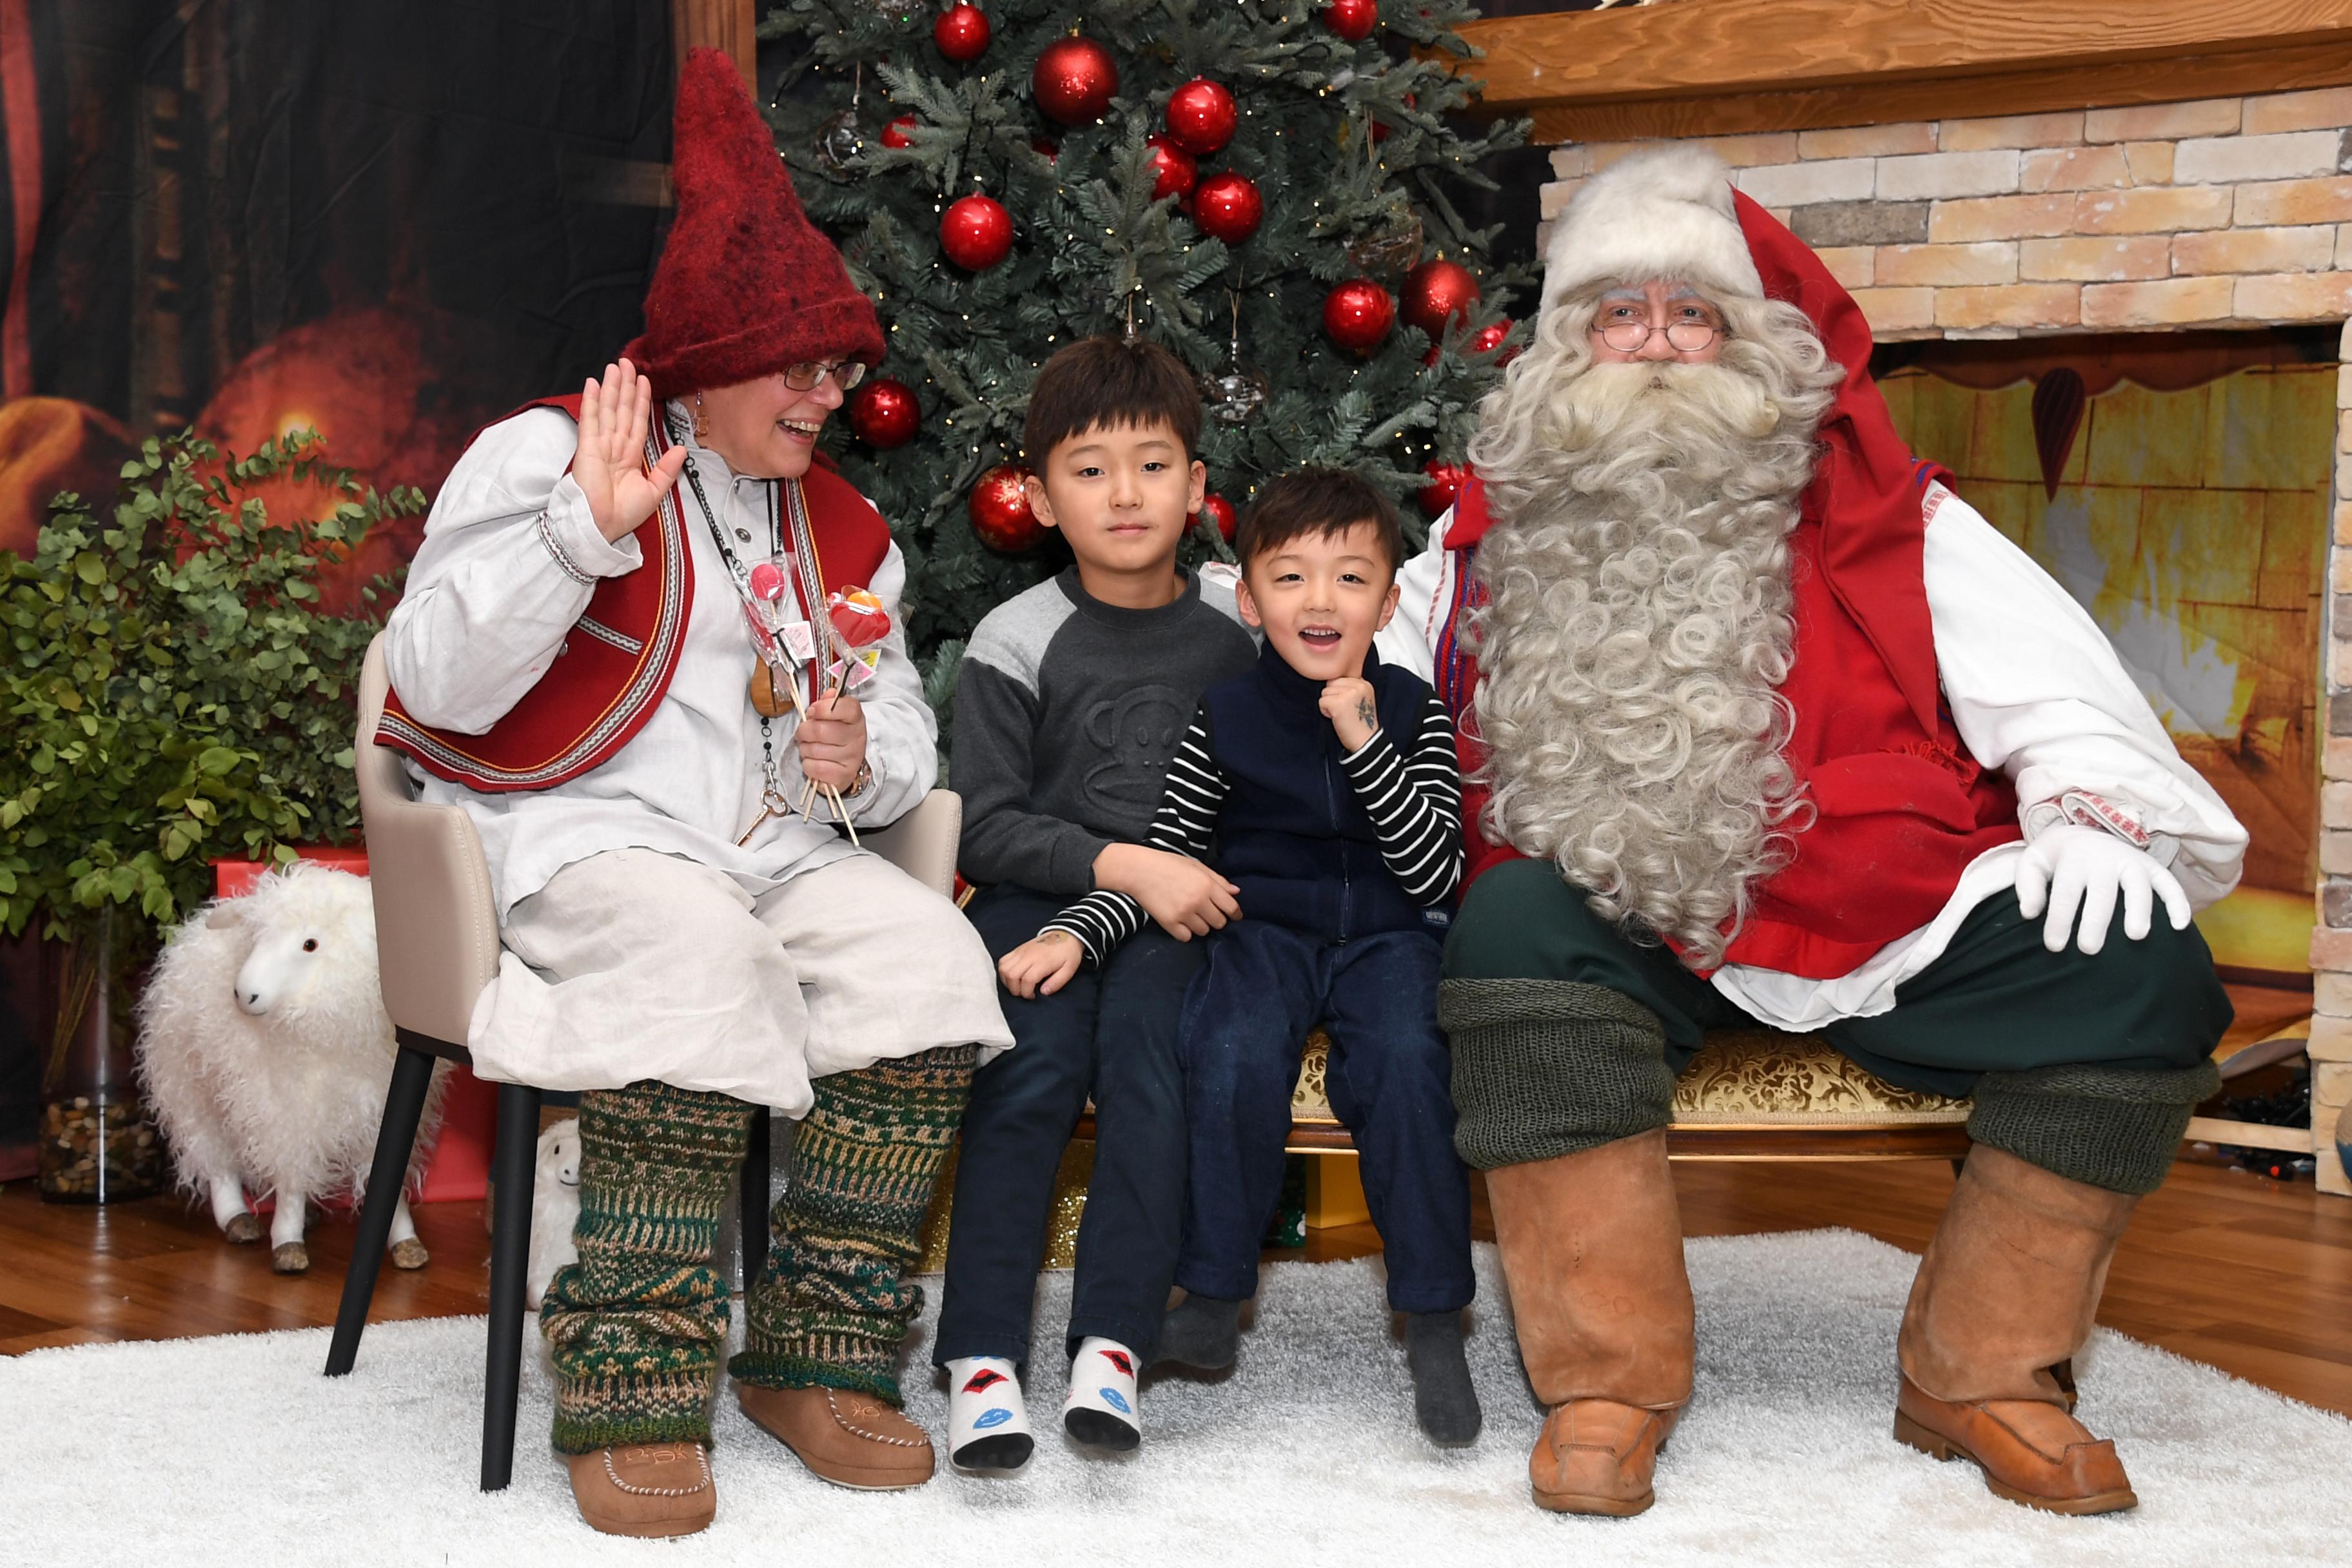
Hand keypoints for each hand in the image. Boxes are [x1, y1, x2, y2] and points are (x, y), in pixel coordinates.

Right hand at [574, 358, 687, 544]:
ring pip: (609, 410)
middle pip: (622, 411)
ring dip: (612, 387)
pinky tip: (593, 383)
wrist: (601, 526)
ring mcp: (600, 445)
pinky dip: (592, 402)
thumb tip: (682, 450)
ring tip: (615, 366)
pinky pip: (591, 420)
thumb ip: (667, 470)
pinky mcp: (587, 448)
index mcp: (630, 457)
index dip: (641, 401)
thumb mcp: (654, 492)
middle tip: (628, 362)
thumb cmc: (623, 514)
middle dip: (626, 386)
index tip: (644, 381)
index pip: (638, 422)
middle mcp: (615, 447)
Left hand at [796, 692, 867, 791]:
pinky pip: (815, 768)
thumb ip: (829, 702)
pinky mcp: (843, 776)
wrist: (847, 763)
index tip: (812, 711)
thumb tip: (829, 693)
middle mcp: (857, 738)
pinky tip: (814, 761)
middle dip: (803, 731)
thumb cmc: (837, 735)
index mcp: (855, 718)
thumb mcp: (835, 715)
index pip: (844, 707)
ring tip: (810, 748)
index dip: (822, 708)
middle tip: (803, 733)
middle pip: (820, 730)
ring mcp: (851, 758)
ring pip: (814, 750)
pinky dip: (808, 765)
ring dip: (805, 749)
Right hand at [1000, 931, 1082, 997]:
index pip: (1027, 980)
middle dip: (1015, 990)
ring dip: (1007, 981)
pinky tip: (1013, 976)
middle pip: (1011, 975)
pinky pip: (1003, 960)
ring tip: (1018, 985)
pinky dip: (1004, 971)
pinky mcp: (1017, 949)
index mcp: (1043, 961)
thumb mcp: (1069, 969)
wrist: (1065, 934)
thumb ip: (1057, 983)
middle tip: (1024, 992)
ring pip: (1003, 968)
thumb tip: (1043, 992)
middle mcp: (1029, 955)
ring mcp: (1021, 951)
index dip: (1027, 993)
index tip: (1032, 996)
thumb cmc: (1068, 953)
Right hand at [1094, 842, 1240, 939]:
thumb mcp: (1196, 865)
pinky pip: (1186, 937)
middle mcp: (1198, 901)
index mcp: (1206, 884)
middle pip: (1219, 922)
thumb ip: (1217, 879)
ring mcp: (1183, 913)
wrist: (1138, 870)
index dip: (1235, 913)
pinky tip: (1180, 921)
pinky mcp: (1169, 923)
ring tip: (1191, 915)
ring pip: (1204, 931)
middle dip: (1217, 919)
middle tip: (1207, 912)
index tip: (1234, 916)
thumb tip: (1236, 892)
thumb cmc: (1168, 864)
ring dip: (1201, 925)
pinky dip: (1185, 932)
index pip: (1231, 907)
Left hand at [1319, 676, 1378, 752]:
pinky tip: (1336, 718)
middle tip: (1343, 710)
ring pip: (1325, 692)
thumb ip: (1350, 688)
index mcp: (1364, 683)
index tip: (1348, 706)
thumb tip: (1330, 681)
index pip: (1339, 679)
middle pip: (1330, 683)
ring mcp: (1349, 693)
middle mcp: (1358, 685)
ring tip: (1341, 714)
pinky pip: (1321, 702)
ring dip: (1328, 705)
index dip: (1339, 693)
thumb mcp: (1361, 699)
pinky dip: (1325, 712)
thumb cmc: (1360, 723)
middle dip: (1332, 697)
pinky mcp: (1339, 703)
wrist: (1365, 741)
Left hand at [2012, 824, 2189, 955]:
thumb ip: (2028, 886)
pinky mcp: (2153, 868)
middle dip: (2096, 921)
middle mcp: (2105, 859)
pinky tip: (2181, 926)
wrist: (2084, 832)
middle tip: (2089, 949)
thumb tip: (2029, 913)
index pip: (2066, 893)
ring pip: (2138, 885)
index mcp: (2074, 858)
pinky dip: (2178, 902)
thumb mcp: (2033, 863)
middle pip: (2102, 892)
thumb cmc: (2056, 859)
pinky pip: (2169, 883)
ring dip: (2139, 909)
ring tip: (2136, 936)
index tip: (2054, 946)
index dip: (2060, 919)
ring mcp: (2132, 862)